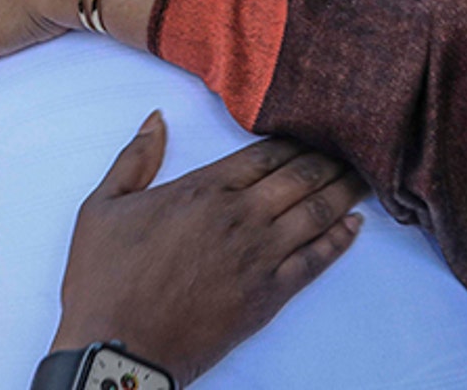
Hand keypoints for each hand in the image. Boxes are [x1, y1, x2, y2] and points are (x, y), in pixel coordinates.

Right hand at [48, 113, 366, 384]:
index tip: (316, 130)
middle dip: (329, 159)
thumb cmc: (104, 279)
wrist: (118, 347)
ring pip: (315, 212)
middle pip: (300, 177)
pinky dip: (339, 239)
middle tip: (354, 147)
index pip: (266, 153)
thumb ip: (135, 158)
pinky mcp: (268, 296)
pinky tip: (353, 225)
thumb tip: (156, 119)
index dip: (296, 140)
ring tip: (363, 176)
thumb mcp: (103, 206)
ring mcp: (258, 257)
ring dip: (343, 191)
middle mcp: (239, 216)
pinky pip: (316, 259)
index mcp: (203, 189)